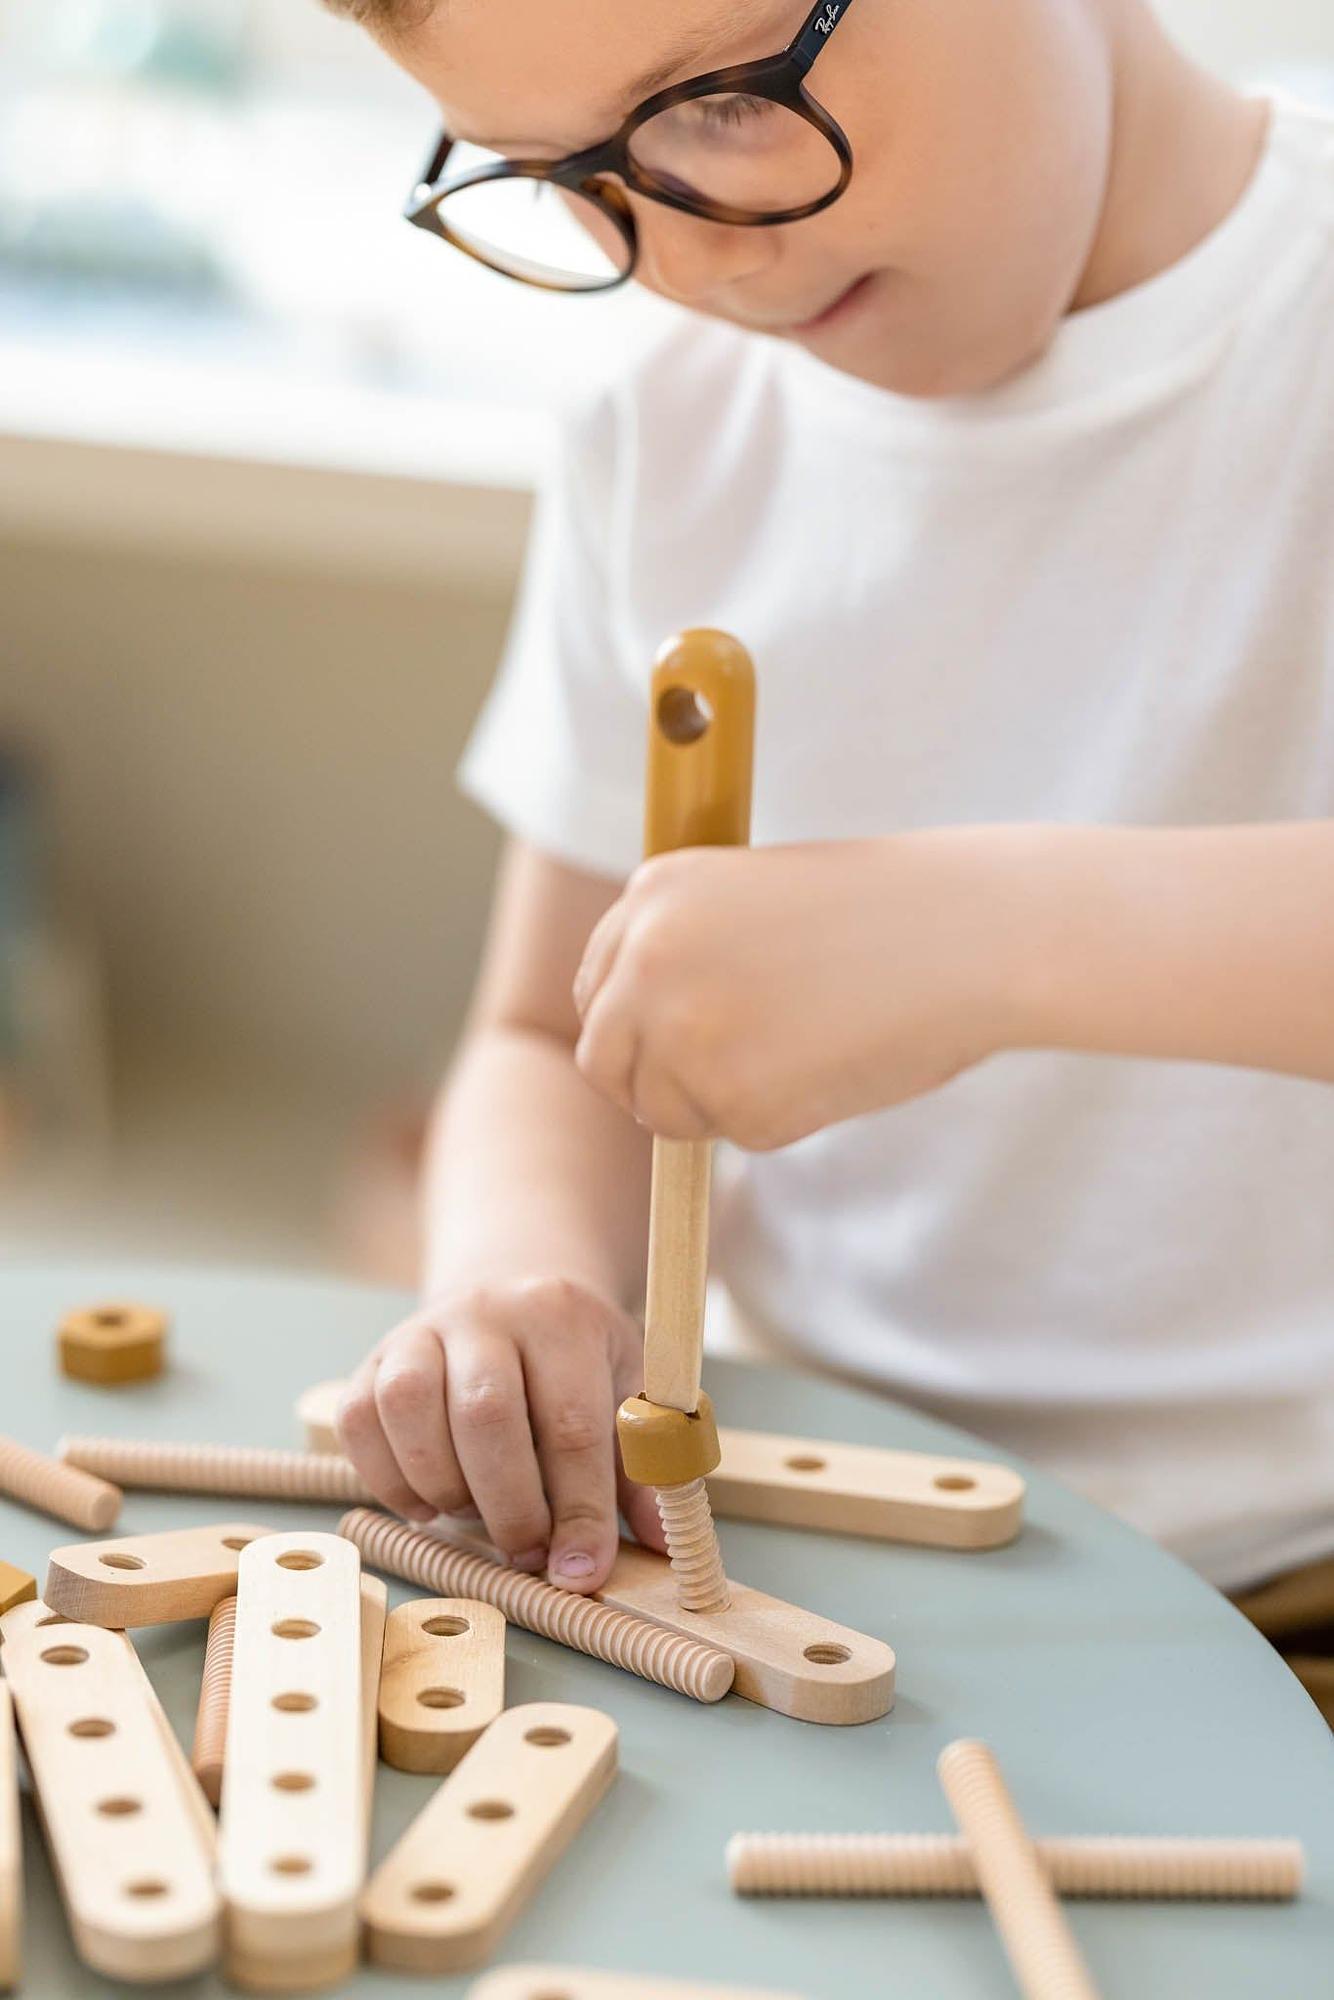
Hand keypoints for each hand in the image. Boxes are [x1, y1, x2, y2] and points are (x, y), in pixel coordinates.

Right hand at [336, 1277, 665, 1592]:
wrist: (511, 1297)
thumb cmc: (576, 1362)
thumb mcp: (627, 1394)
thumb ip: (644, 1470)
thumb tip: (664, 1548)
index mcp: (562, 1316)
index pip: (571, 1422)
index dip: (578, 1510)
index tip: (580, 1571)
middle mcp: (487, 1312)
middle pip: (485, 1414)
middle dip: (508, 1505)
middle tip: (528, 1550)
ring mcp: (421, 1332)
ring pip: (411, 1411)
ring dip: (444, 1488)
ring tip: (477, 1515)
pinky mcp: (372, 1361)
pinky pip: (360, 1422)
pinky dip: (391, 1480)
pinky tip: (428, 1501)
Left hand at [573, 835, 1018, 1148]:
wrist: (971, 934)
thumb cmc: (887, 911)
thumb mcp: (757, 898)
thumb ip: (689, 950)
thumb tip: (647, 1038)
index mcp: (652, 892)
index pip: (594, 989)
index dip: (631, 1027)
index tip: (667, 1045)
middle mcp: (648, 959)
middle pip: (603, 1059)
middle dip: (651, 1082)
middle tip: (720, 1082)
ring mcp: (684, 1032)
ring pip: (664, 1110)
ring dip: (719, 1104)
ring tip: (806, 1052)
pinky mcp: (734, 1097)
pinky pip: (737, 1134)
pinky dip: (783, 1120)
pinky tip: (837, 1067)